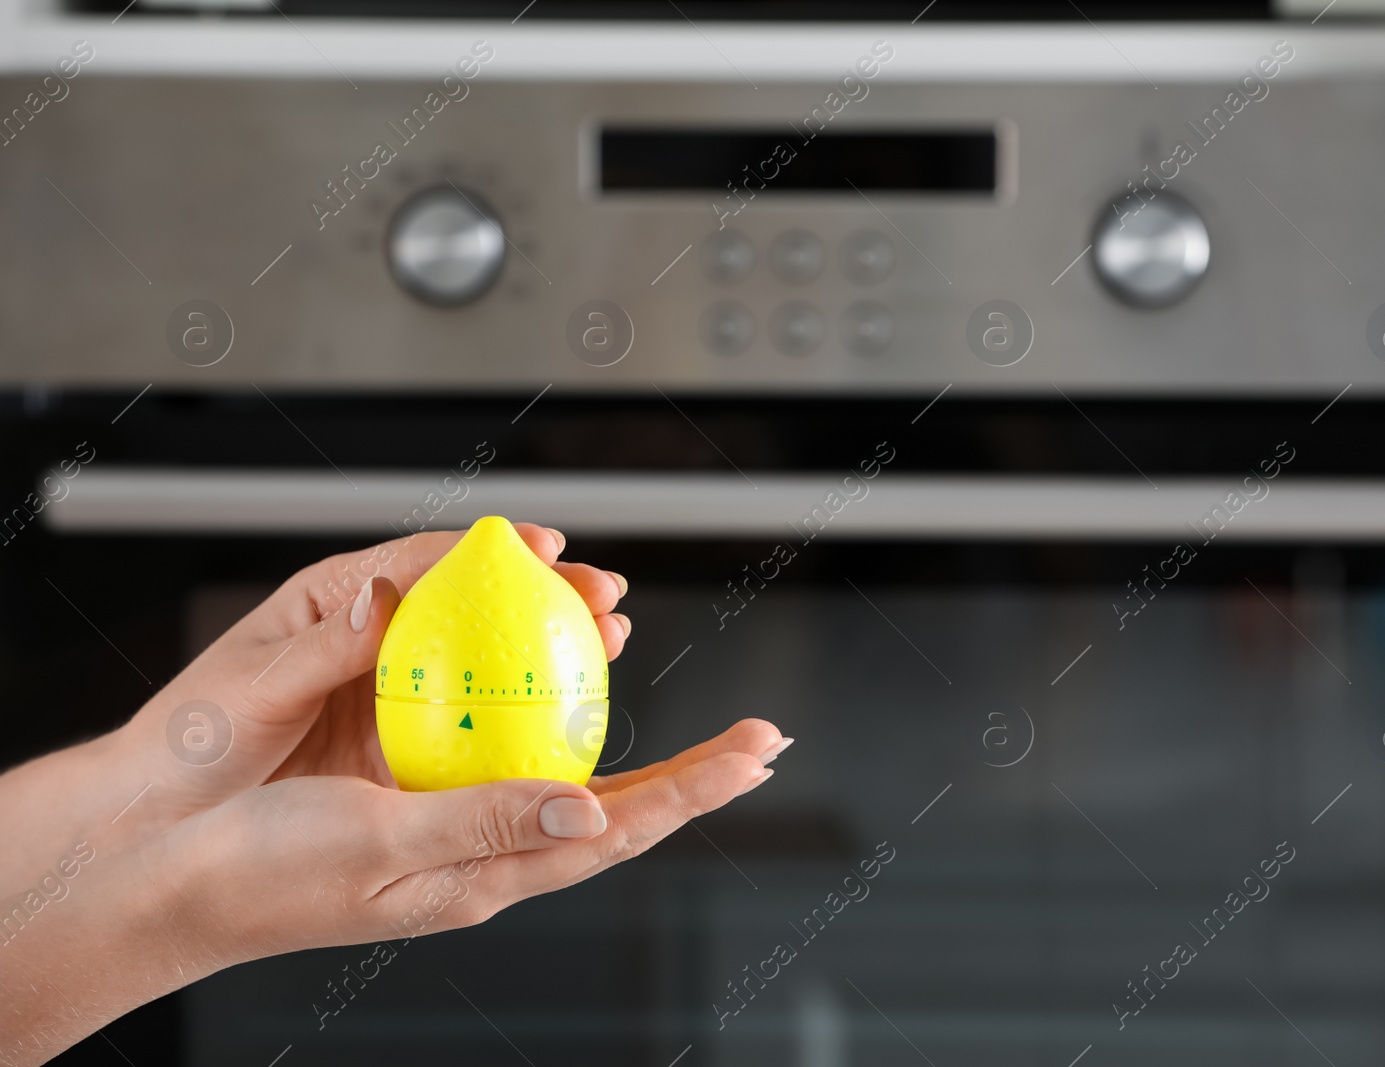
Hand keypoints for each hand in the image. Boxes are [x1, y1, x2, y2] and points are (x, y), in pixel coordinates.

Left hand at [126, 523, 631, 824]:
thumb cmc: (189, 739)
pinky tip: (567, 717)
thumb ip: (323, 642)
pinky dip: (523, 717)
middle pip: (477, 606)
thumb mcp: (252, 683)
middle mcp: (376, 642)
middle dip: (545, 592)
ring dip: (550, 651)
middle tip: (601, 592)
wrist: (165, 821)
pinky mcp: (403, 750)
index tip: (543, 540)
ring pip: (487, 665)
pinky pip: (473, 728)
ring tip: (607, 639)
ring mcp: (396, 697)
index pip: (424, 561)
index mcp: (337, 603)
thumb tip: (382, 595)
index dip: (490, 547)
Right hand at [158, 718, 782, 962]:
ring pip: (573, 788)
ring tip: (694, 725)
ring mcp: (455, 829)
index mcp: (481, 876)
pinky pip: (510, 764)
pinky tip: (569, 710)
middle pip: (616, 812)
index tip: (757, 755)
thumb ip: (486, 823)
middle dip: (693, 778)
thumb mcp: (379, 844)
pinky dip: (555, 733)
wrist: (167, 879)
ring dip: (641, 757)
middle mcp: (483, 855)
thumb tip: (592, 813)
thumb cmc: (257, 872)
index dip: (691, 791)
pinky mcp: (417, 800)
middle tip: (759, 739)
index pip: (616, 831)